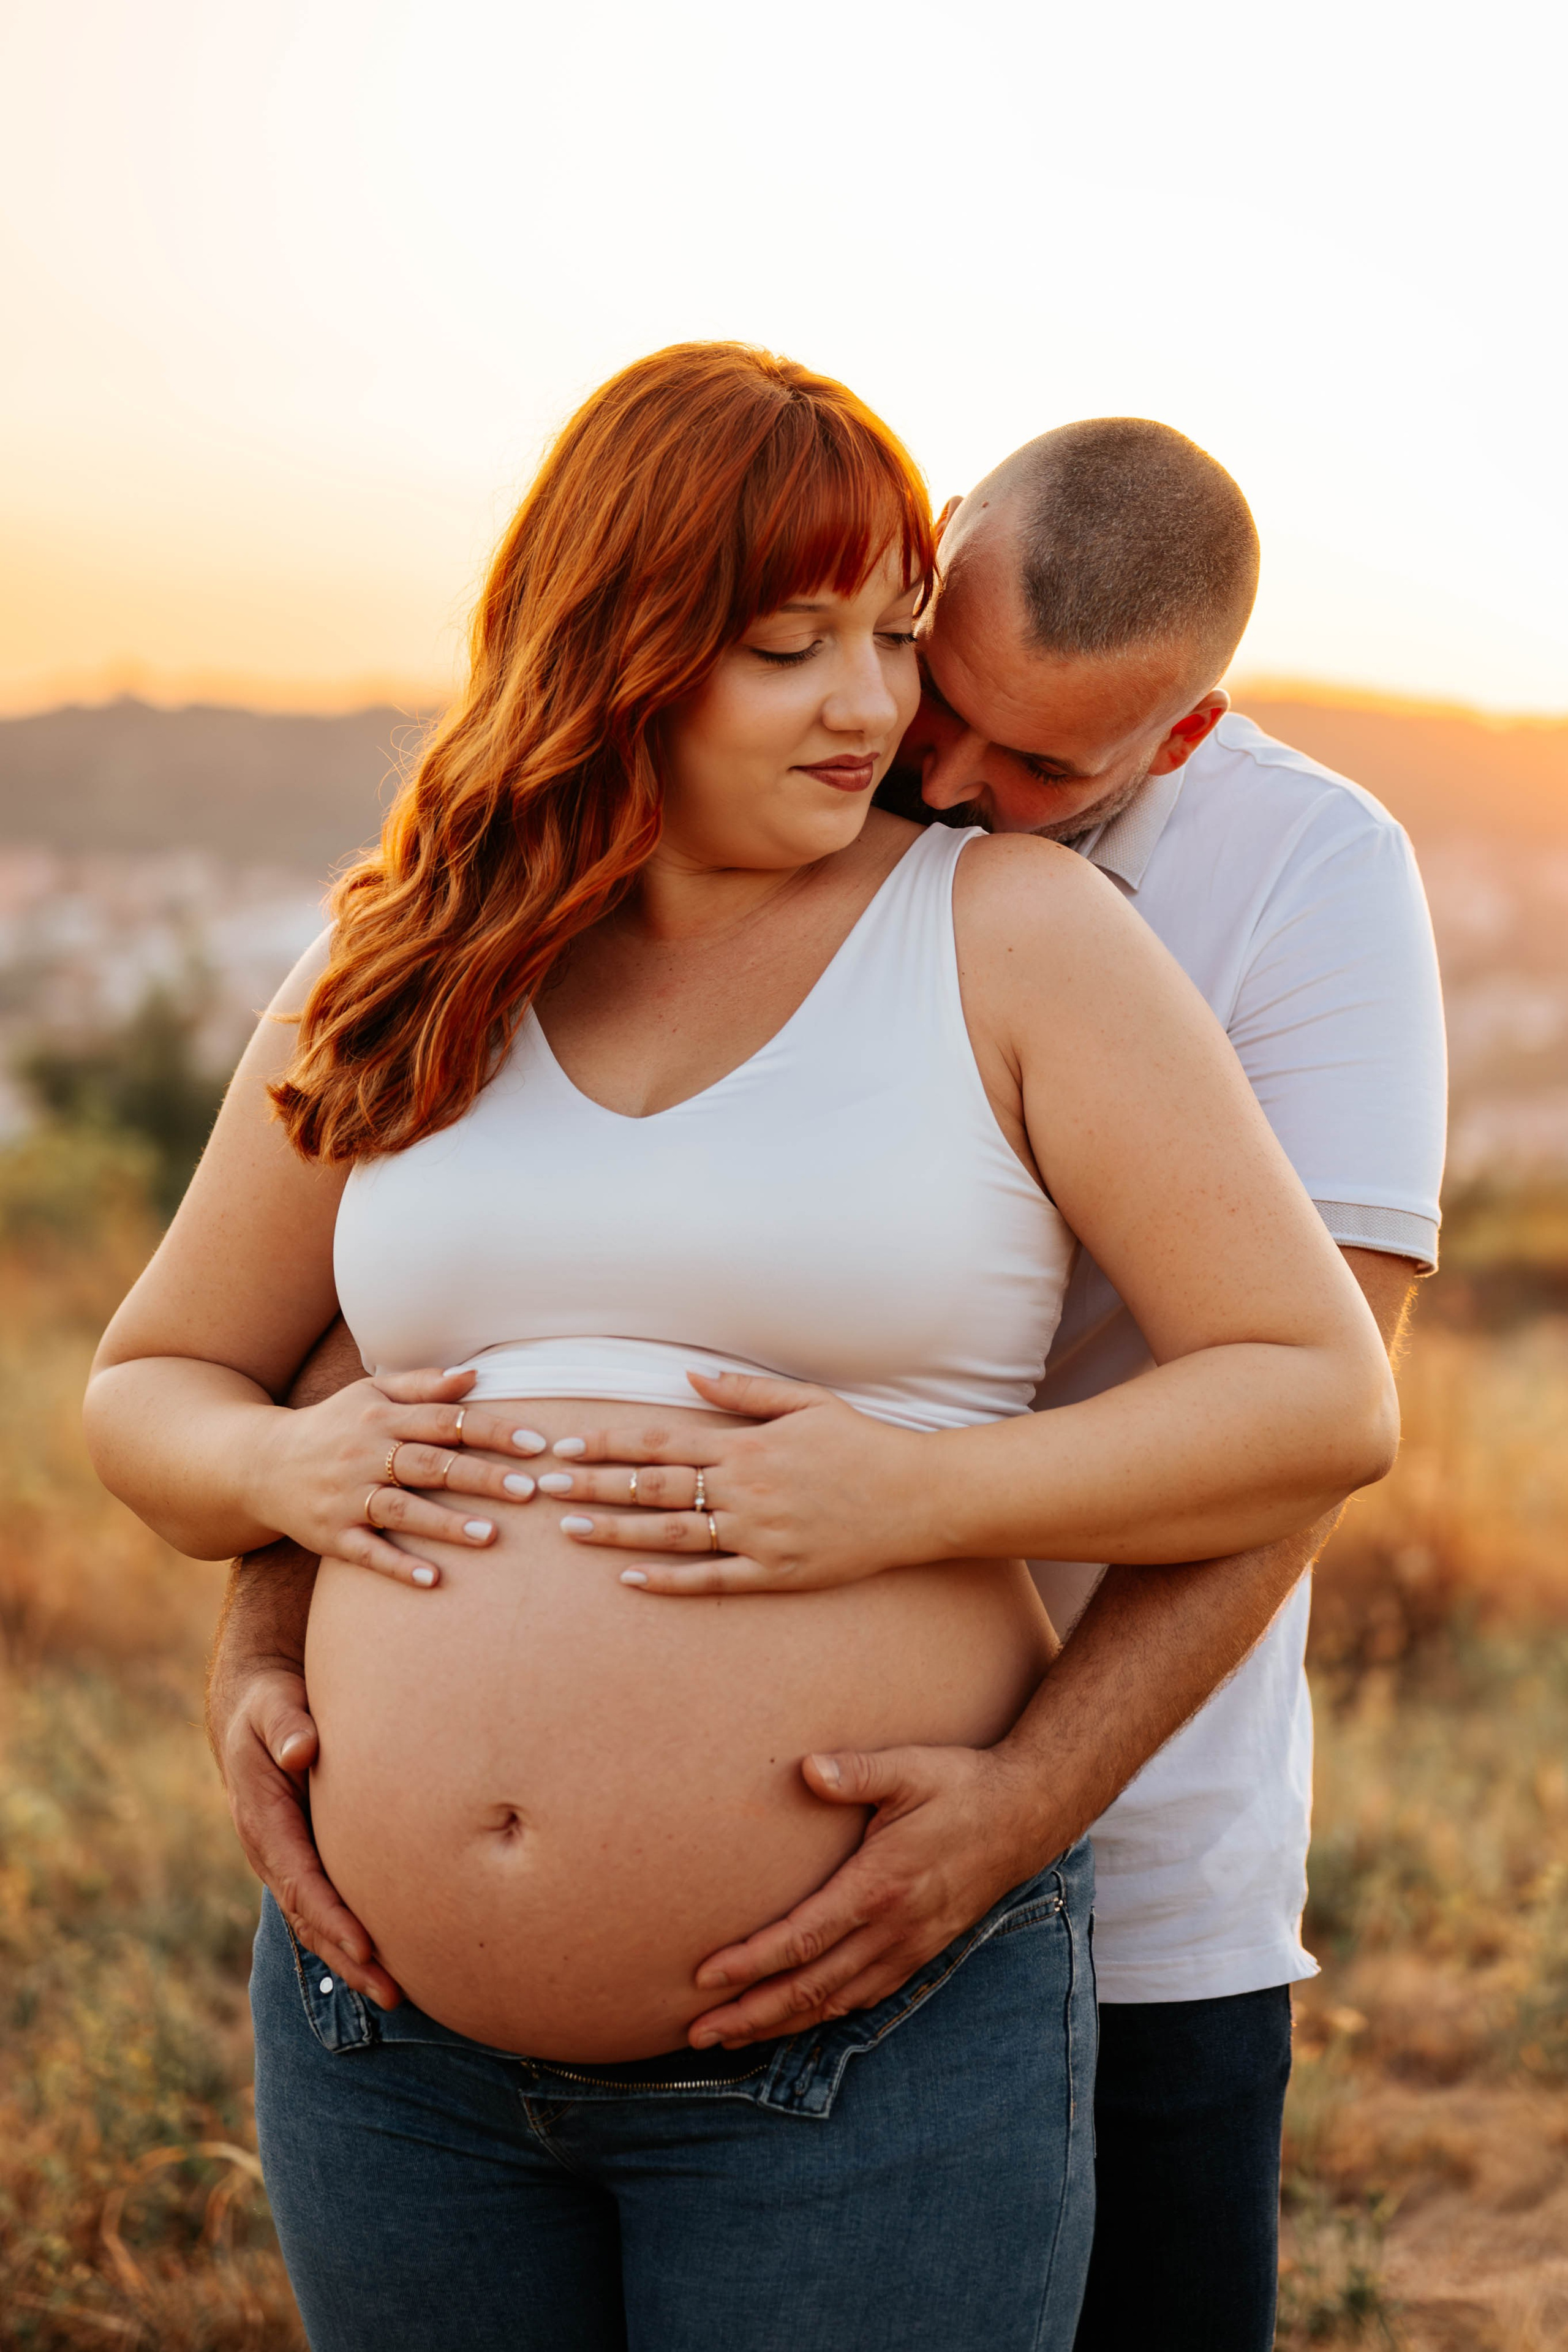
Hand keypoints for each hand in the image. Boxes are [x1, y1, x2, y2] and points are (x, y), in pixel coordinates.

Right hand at [215, 1663, 402, 2008]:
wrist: (252, 1711)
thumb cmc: (270, 1706)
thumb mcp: (274, 1706)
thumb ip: (287, 1725)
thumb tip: (300, 1751)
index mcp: (263, 1821)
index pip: (299, 1880)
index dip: (331, 1916)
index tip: (366, 1946)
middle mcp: (272, 1851)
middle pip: (310, 1916)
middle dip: (348, 1957)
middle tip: (392, 1992)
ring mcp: (287, 1859)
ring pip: (316, 1921)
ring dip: (351, 1960)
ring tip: (395, 1994)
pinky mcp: (305, 1856)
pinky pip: (324, 1905)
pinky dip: (349, 1936)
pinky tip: (386, 1959)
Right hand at [252, 1366, 550, 1586]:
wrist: (260, 1464)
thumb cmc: (333, 1426)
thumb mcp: (371, 1395)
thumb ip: (424, 1385)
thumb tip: (476, 1374)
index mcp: (382, 1418)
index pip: (446, 1422)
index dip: (492, 1431)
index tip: (537, 1444)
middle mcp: (365, 1454)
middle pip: (430, 1464)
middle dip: (481, 1477)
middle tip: (529, 1490)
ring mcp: (346, 1497)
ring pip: (401, 1509)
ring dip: (445, 1523)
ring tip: (491, 1536)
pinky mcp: (330, 1534)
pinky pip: (367, 1552)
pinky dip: (398, 1565)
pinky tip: (432, 1579)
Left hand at [543, 1370, 932, 1592]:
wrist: (917, 1497)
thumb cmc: (862, 1444)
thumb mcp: (806, 1402)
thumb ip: (743, 1393)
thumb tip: (688, 1379)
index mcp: (746, 1446)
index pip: (660, 1443)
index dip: (608, 1446)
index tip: (566, 1449)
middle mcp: (745, 1490)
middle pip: (653, 1489)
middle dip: (595, 1487)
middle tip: (544, 1489)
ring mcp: (758, 1536)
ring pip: (673, 1536)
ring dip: (616, 1533)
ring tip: (571, 1531)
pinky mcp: (777, 1574)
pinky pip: (712, 1581)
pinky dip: (669, 1581)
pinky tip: (631, 1579)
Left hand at [683, 1741, 1053, 2047]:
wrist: (1025, 1815)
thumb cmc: (960, 1786)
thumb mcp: (909, 1768)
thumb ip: (856, 1772)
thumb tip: (808, 1769)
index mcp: (880, 1887)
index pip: (802, 1939)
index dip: (750, 1964)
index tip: (704, 1978)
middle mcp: (893, 1930)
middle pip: (810, 1988)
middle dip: (750, 2015)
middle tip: (697, 2034)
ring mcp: (909, 1947)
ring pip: (834, 2002)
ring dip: (780, 2024)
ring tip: (731, 2038)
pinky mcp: (921, 1951)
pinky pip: (863, 1997)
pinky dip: (822, 2016)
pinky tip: (797, 2019)